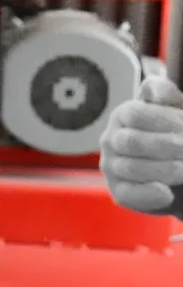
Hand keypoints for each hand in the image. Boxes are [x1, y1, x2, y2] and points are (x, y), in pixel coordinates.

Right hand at [100, 78, 182, 217]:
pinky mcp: (119, 191)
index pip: (135, 114)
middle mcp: (111, 139)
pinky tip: (167, 192)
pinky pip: (128, 194)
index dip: (164, 120)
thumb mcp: (177, 109)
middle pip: (131, 142)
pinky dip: (148, 194)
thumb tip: (154, 92)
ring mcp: (112, 166)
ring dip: (165, 170)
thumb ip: (167, 95)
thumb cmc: (180, 133)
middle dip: (167, 147)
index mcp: (124, 115)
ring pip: (131, 168)